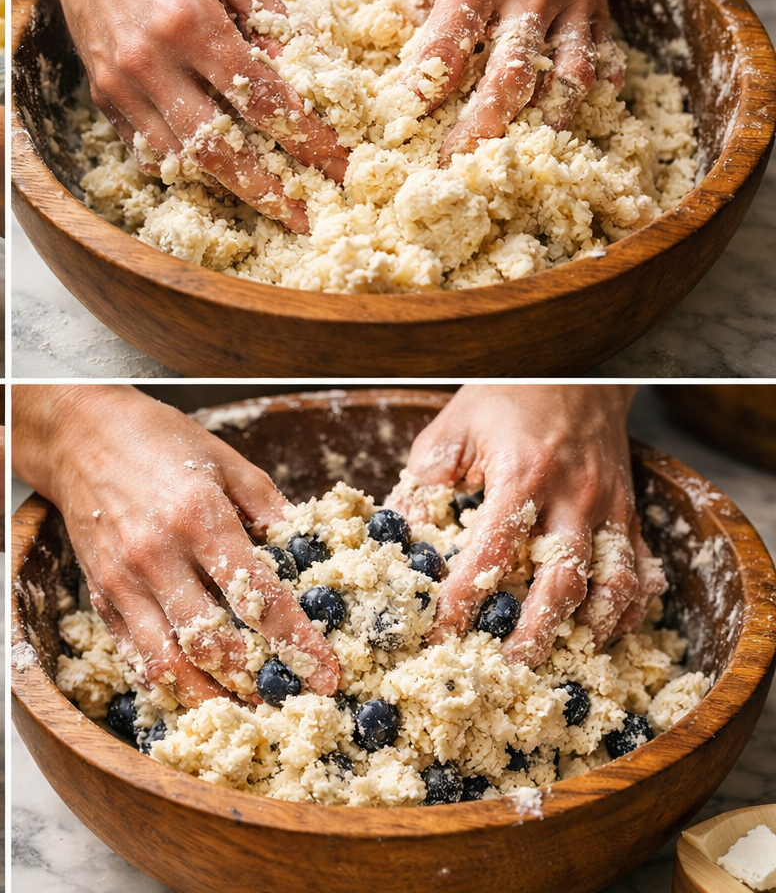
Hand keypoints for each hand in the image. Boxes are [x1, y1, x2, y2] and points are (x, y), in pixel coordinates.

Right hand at [13, 0, 349, 232]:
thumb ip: (272, 20)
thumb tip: (313, 71)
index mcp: (190, 23)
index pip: (262, 98)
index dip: (306, 137)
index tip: (336, 162)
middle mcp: (151, 63)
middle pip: (217, 147)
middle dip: (266, 189)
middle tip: (303, 215)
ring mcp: (120, 86)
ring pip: (179, 158)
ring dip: (227, 187)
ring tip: (267, 203)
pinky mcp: (102, 97)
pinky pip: (146, 149)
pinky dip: (183, 166)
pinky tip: (216, 175)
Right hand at [13, 385, 339, 707]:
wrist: (78, 436)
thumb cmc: (156, 440)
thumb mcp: (225, 460)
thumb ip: (268, 506)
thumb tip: (308, 549)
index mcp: (198, 517)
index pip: (257, 598)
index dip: (297, 642)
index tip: (326, 673)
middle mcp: (157, 556)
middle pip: (212, 643)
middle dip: (257, 682)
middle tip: (290, 700)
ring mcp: (123, 581)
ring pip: (168, 663)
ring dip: (211, 696)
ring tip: (246, 709)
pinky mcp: (100, 595)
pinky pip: (135, 654)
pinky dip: (168, 680)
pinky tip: (198, 688)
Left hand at [387, 384, 660, 667]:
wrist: (573, 369)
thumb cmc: (503, 397)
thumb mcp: (451, 432)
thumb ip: (424, 484)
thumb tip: (395, 536)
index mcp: (522, 477)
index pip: (492, 552)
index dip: (466, 597)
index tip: (442, 632)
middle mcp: (573, 497)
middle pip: (563, 581)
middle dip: (536, 631)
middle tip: (511, 666)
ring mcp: (609, 506)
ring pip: (614, 583)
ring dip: (591, 628)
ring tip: (565, 658)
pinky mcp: (628, 510)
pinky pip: (640, 569)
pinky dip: (628, 605)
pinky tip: (606, 629)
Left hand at [393, 0, 622, 162]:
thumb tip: (408, 55)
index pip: (443, 53)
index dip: (420, 95)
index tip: (402, 125)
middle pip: (507, 82)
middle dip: (480, 131)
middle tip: (457, 166)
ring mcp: (569, 1)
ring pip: (564, 80)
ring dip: (540, 125)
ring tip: (516, 156)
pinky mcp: (597, 2)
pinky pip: (601, 55)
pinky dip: (592, 91)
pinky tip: (575, 115)